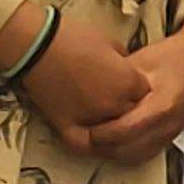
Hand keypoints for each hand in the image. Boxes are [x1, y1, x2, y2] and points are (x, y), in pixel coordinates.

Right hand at [10, 11, 153, 142]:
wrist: (38, 46)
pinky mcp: (66, 126)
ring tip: (103, 115)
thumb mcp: (112, 44)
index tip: (127, 84)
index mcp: (130, 82)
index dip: (136, 89)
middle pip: (131, 114)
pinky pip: (84, 144)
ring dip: (109, 125)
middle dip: (125, 106)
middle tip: (111, 96)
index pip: (145, 95)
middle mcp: (115, 104)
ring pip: (111, 131)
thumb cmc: (75, 38)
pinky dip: (89, 144)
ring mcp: (91, 117)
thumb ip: (124, 62)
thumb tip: (126, 70)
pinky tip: (91, 139)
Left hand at [78, 14, 183, 163]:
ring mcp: (172, 132)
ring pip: (135, 157)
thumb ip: (115, 84)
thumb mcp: (138, 63)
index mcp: (162, 105)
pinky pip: (145, 154)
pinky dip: (126, 152)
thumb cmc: (172, 55)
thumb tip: (87, 98)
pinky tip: (114, 141)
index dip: (98, 134)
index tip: (83, 127)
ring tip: (96, 139)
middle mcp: (170, 124)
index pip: (123, 132)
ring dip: (112, 152)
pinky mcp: (171, 135)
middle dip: (102, 147)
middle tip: (83, 136)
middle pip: (127, 150)